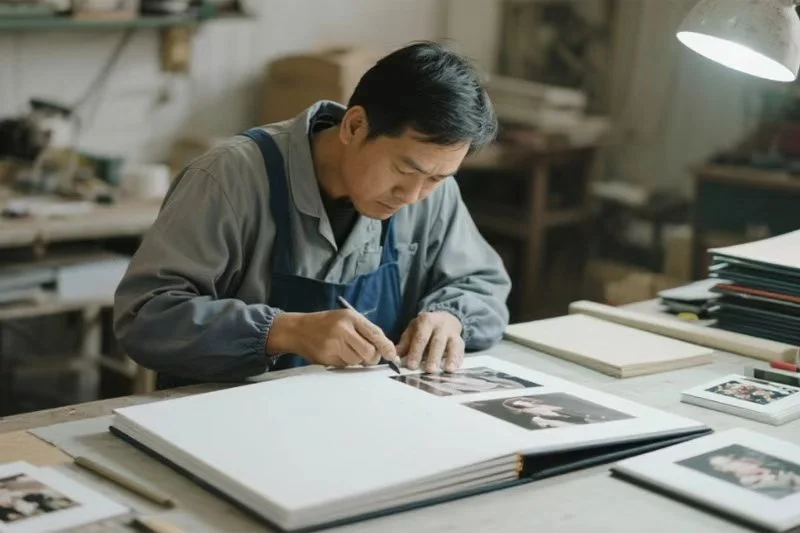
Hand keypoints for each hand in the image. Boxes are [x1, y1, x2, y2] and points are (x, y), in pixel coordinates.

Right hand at [267, 311, 397, 367]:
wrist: (298, 329)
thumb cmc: (326, 324)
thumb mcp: (346, 318)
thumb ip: (365, 331)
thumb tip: (386, 350)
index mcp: (350, 317)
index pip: (375, 333)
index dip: (386, 347)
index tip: (392, 355)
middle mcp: (342, 329)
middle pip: (369, 352)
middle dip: (371, 358)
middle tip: (367, 356)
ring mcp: (333, 344)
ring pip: (357, 361)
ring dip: (356, 360)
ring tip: (346, 350)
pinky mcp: (326, 357)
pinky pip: (345, 366)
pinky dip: (345, 363)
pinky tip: (336, 354)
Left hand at [397, 311, 463, 372]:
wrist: (445, 318)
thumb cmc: (424, 328)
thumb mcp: (412, 331)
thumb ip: (404, 344)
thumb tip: (393, 358)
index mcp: (426, 321)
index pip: (421, 337)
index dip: (416, 352)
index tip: (411, 365)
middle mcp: (441, 326)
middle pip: (437, 342)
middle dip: (433, 356)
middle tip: (429, 370)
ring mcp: (452, 333)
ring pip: (452, 345)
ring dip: (450, 358)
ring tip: (447, 370)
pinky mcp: (460, 341)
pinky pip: (461, 350)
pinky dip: (458, 360)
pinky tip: (454, 368)